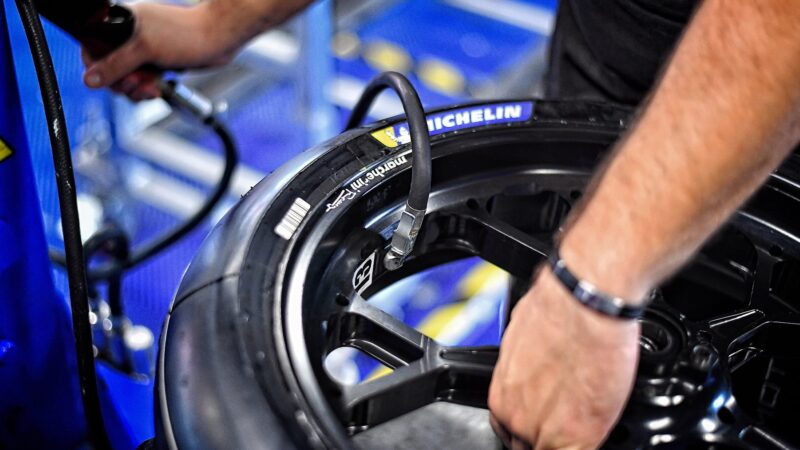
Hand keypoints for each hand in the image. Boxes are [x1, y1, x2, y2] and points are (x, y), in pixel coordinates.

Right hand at [81, 2, 234, 99]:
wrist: (218, 40)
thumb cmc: (185, 35)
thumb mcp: (144, 49)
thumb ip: (116, 65)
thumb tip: (89, 80)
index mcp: (121, 23)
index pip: (93, 48)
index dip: (97, 68)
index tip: (109, 79)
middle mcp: (130, 36)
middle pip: (109, 69)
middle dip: (122, 82)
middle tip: (137, 83)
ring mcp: (144, 52)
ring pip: (126, 79)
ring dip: (136, 90)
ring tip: (150, 87)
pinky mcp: (157, 64)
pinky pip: (142, 82)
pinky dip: (146, 90)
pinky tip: (156, 89)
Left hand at [488, 267, 639, 449]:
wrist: (586, 301)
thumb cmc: (559, 307)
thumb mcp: (525, 336)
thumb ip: (526, 367)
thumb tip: (537, 366)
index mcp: (501, 392)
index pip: (510, 427)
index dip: (531, 424)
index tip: (546, 419)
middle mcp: (516, 415)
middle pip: (528, 443)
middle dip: (547, 433)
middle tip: (567, 417)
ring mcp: (544, 431)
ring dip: (564, 439)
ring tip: (583, 420)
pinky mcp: (577, 438)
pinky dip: (586, 445)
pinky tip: (593, 431)